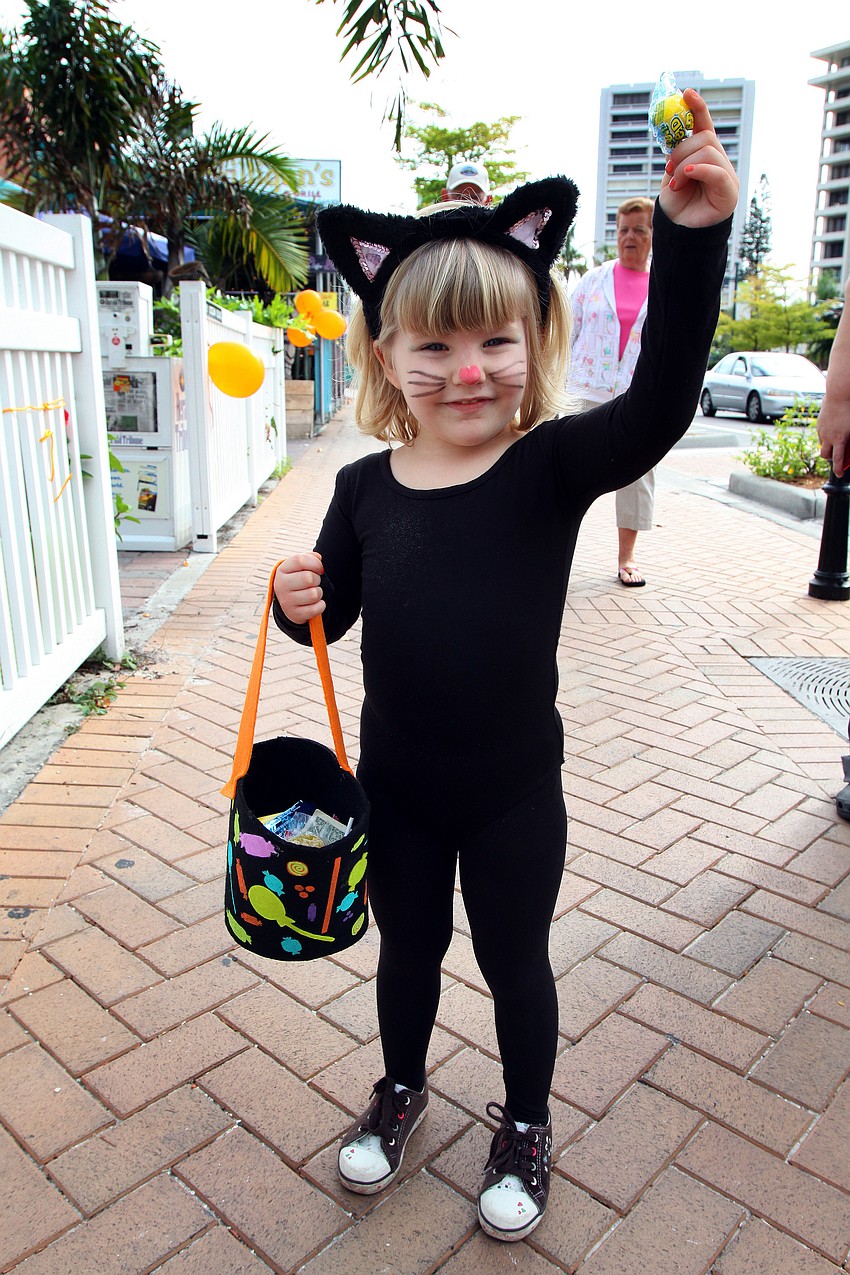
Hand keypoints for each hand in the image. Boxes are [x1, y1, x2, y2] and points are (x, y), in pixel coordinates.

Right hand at [274, 552, 324, 624]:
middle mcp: (281, 585)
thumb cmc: (298, 580)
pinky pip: (316, 608)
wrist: (289, 602)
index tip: (319, 569)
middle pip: (308, 578)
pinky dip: (321, 605)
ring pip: (314, 594)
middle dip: (317, 579)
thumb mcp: (299, 567)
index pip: (300, 560)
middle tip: (314, 582)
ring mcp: (287, 601)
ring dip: (319, 593)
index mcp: (282, 570)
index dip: (314, 563)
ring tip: (313, 592)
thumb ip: (309, 558)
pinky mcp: (295, 614)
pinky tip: (315, 603)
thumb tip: (318, 558)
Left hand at [658, 89, 738, 227]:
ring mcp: (726, 176)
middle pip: (705, 138)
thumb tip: (674, 128)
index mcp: (706, 155)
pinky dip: (698, 170)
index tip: (686, 93)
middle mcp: (719, 162)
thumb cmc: (676, 205)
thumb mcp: (673, 172)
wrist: (679, 232)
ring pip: (708, 151)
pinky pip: (716, 171)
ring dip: (684, 166)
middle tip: (670, 167)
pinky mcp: (729, 191)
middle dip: (682, 149)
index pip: (705, 125)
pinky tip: (686, 177)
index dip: (697, 108)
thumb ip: (678, 152)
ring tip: (677, 185)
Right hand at [818, 398, 849, 476]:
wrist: (840, 394)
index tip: (839, 475)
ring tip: (834, 443)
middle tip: (836, 456)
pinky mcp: (819, 424)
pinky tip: (831, 431)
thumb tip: (849, 446)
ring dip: (827, 447)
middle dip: (830, 459)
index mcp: (840, 439)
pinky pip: (820, 436)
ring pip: (822, 445)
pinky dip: (825, 438)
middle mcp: (828, 437)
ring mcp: (822, 431)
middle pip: (825, 455)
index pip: (838, 459)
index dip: (838, 469)